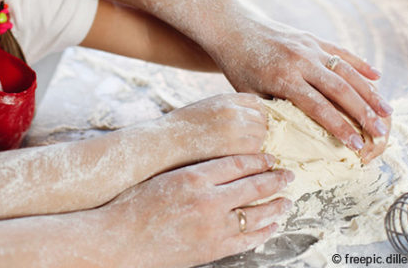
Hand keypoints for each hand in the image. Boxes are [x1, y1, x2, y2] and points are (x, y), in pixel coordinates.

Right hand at [107, 154, 293, 267]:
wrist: (118, 239)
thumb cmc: (134, 205)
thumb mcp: (164, 178)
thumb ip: (195, 171)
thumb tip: (222, 167)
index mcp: (194, 176)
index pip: (238, 163)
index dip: (259, 160)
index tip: (270, 159)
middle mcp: (208, 199)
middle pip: (253, 186)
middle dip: (275, 180)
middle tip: (289, 175)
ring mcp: (212, 227)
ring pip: (256, 214)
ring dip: (275, 206)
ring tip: (287, 201)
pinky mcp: (211, 249)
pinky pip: (246, 239)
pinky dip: (263, 231)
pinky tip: (271, 225)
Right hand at [161, 93, 266, 158]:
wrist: (165, 142)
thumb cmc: (182, 128)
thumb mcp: (206, 108)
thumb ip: (227, 110)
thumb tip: (249, 119)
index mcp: (225, 99)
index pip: (257, 103)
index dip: (258, 114)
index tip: (252, 125)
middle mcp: (233, 110)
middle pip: (262, 118)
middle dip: (259, 129)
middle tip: (248, 141)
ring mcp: (235, 128)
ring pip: (262, 135)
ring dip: (256, 143)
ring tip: (241, 151)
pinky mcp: (235, 147)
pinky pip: (256, 151)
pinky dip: (252, 156)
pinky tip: (238, 159)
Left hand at [207, 8, 391, 161]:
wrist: (234, 30)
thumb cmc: (238, 67)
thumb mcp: (249, 94)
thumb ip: (273, 113)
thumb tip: (295, 136)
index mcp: (283, 78)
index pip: (318, 107)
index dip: (340, 127)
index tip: (357, 145)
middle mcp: (300, 61)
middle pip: (340, 90)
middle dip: (363, 113)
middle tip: (380, 133)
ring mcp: (308, 47)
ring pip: (346, 71)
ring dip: (369, 92)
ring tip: (386, 111)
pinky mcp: (312, 38)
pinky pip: (341, 52)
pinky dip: (360, 65)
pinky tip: (377, 77)